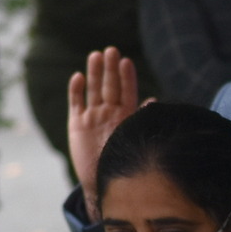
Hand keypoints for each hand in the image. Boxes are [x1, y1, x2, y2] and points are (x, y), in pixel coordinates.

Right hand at [67, 48, 145, 214]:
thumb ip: (139, 119)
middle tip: (111, 50)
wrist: (102, 181)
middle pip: (109, 86)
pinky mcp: (77, 124)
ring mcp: (93, 117)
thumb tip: (155, 102)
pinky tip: (78, 77)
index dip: (127, 77)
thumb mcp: (132, 138)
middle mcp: (109, 112)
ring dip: (94, 74)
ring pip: (93, 90)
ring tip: (96, 56)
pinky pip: (76, 104)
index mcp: (125, 115)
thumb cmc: (122, 161)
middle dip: (110, 69)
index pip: (127, 91)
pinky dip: (76, 91)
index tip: (128, 62)